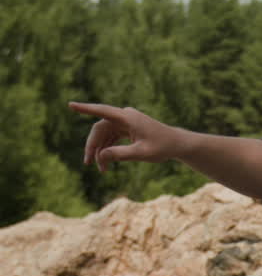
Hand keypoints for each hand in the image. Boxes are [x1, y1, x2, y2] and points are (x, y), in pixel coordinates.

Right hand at [68, 102, 182, 172]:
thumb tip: (101, 156)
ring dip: (101, 150)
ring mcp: (126, 121)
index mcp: (127, 117)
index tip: (70, 105)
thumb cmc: (162, 147)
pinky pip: (112, 137)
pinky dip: (108, 149)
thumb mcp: (141, 154)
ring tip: (102, 170)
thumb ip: (120, 154)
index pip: (102, 111)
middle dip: (93, 146)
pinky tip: (106, 163)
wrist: (176, 144)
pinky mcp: (128, 128)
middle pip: (100, 128)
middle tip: (88, 163)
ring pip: (105, 134)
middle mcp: (125, 116)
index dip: (85, 109)